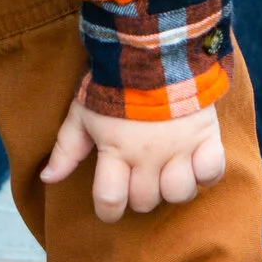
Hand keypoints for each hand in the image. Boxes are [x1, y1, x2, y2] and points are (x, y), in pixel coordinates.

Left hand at [40, 95, 226, 221]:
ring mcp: (180, 147)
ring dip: (172, 190)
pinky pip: (213, 172)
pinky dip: (206, 176)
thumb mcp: (82, 113)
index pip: (111, 200)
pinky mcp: (206, 136)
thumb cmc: (113, 85)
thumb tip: (48, 178)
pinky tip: (195, 166)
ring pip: (179, 193)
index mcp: (116, 151)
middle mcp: (149, 155)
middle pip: (146, 201)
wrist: (155, 50)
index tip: (110, 210)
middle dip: (138, 198)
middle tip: (138, 180)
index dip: (108, 212)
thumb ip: (67, 148)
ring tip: (167, 175)